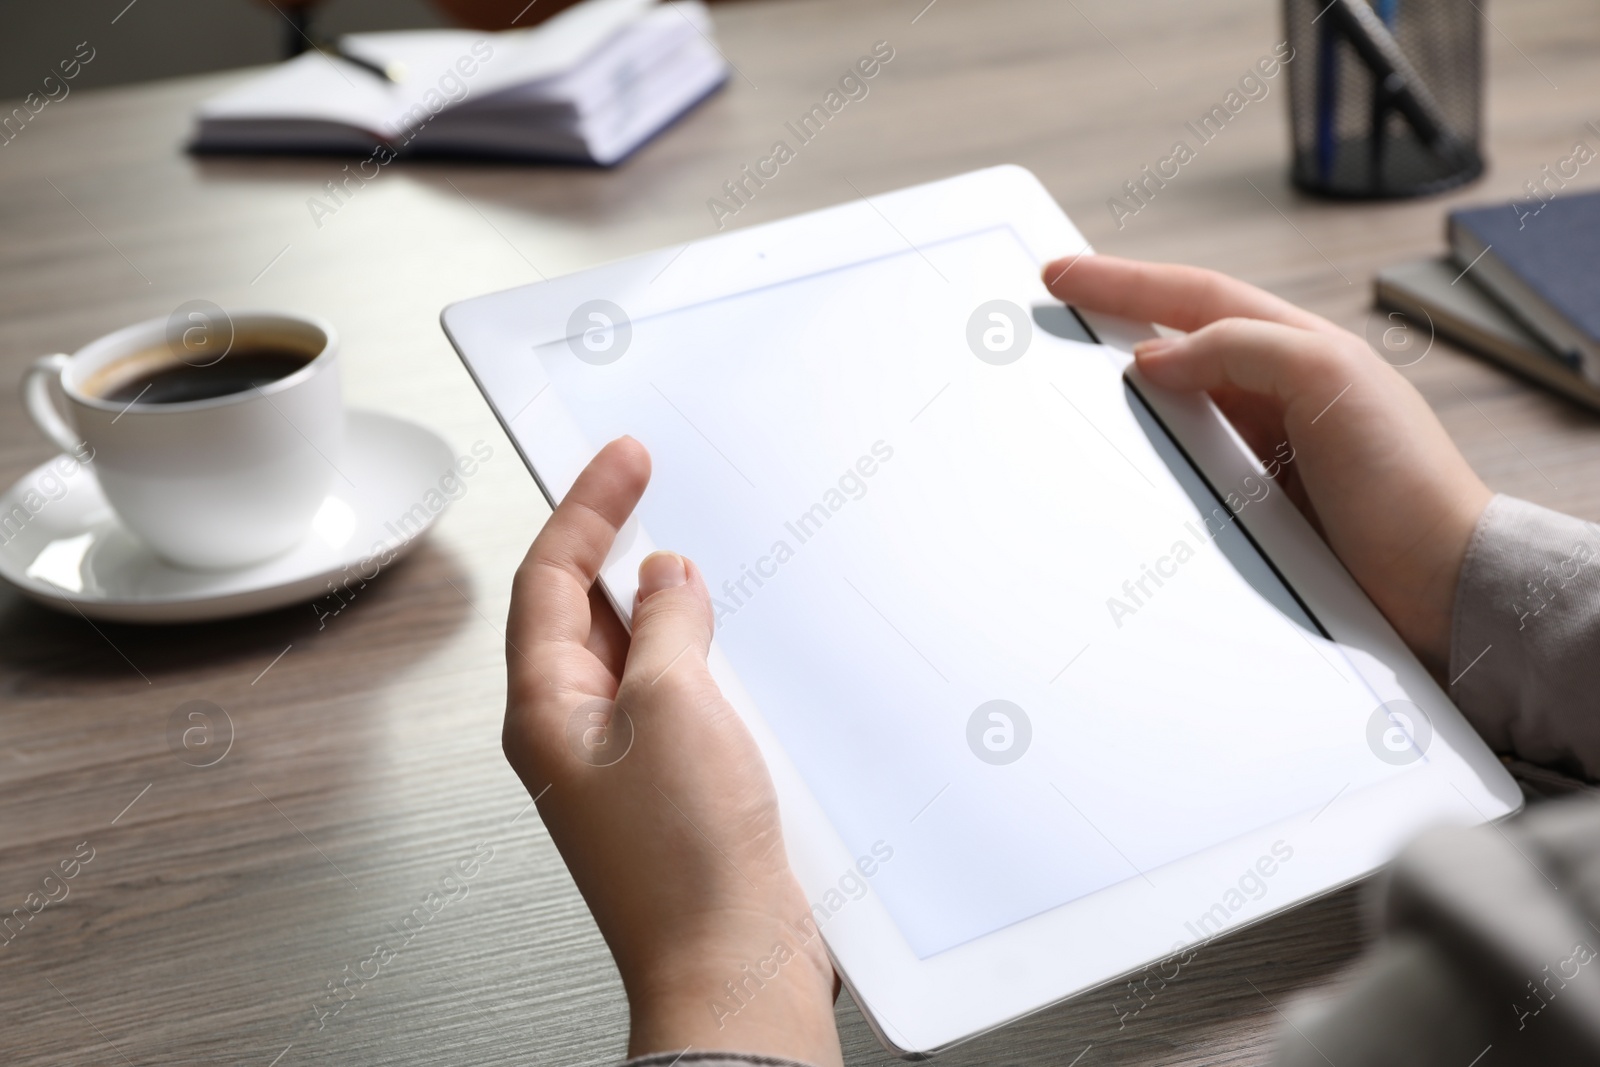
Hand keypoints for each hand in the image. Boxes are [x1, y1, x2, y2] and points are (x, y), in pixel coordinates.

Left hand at [503, 437, 841, 1064]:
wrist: (731, 963)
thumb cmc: (685, 861)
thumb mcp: (674, 706)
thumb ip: (666, 628)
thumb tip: (666, 580)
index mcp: (548, 707)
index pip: (550, 579)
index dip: (585, 508)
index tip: (621, 459)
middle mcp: (576, 732)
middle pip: (581, 611)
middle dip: (616, 545)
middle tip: (649, 487)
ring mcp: (625, 761)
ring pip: (634, 653)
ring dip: (664, 603)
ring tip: (697, 559)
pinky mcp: (673, 785)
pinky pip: (677, 696)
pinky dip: (700, 656)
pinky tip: (731, 644)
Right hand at [1043, 255, 1491, 675]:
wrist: (1441, 586)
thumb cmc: (1407, 485)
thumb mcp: (1330, 381)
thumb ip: (1245, 349)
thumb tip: (1158, 359)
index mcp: (1301, 348)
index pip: (1194, 299)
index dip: (1124, 282)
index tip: (1063, 274)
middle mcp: (1279, 393)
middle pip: (1177, 342)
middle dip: (1113, 321)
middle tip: (1053, 313)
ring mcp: (1265, 449)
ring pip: (1176, 405)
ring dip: (1120, 391)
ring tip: (1065, 380)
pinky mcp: (1256, 506)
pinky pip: (1183, 466)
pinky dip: (1145, 454)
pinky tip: (1117, 460)